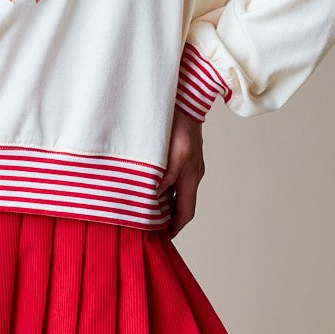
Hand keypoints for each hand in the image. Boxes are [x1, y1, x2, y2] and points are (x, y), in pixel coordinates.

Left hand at [158, 107, 205, 238]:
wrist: (185, 94)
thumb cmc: (176, 121)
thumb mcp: (170, 153)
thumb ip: (163, 178)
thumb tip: (154, 198)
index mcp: (191, 175)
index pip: (185, 212)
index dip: (174, 228)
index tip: (160, 238)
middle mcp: (192, 171)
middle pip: (180, 203)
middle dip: (166, 217)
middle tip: (146, 226)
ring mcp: (188, 161)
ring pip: (175, 189)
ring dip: (161, 200)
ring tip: (142, 207)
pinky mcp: (182, 151)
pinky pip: (172, 176)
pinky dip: (161, 185)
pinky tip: (146, 182)